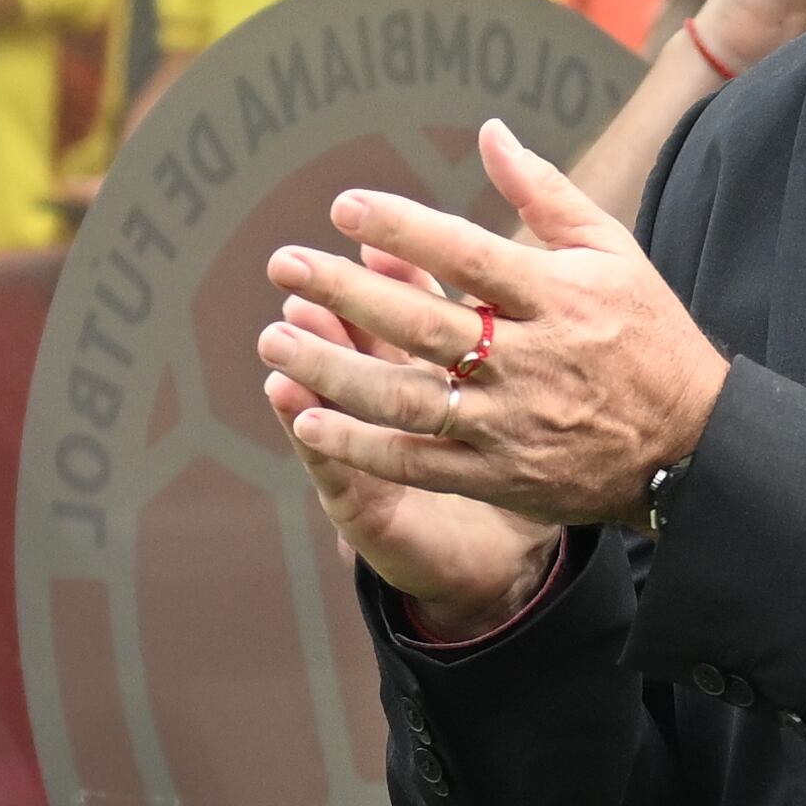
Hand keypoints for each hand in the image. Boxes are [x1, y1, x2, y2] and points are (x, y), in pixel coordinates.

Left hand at [259, 120, 727, 529]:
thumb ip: (543, 193)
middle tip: (283, 265)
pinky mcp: (501, 476)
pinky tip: (308, 422)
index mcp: (559, 296)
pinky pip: (419, 462)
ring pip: (408, 397)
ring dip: (333, 371)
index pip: (468, 254)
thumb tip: (489, 131)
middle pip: (423, 324)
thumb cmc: (646, 334)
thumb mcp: (611, 251)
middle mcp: (531, 360)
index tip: (344, 205)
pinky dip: (361, 446)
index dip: (403, 229)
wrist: (690, 445)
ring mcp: (512, 423)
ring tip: (273, 342)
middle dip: (346, 293)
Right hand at [261, 253, 561, 631]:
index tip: (378, 242)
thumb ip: (517, 339)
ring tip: (285, 327)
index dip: (398, 278)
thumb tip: (519, 266)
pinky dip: (320, 438)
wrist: (502, 564)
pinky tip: (295, 408)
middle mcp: (396, 408)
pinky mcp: (364, 508)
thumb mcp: (520, 401)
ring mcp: (373, 456)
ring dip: (314, 363)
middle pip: (364, 348)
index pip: (414, 315)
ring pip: (340, 401)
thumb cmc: (520, 470)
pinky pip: (339, 470)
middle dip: (336, 307)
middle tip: (304, 270)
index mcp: (436, 376)